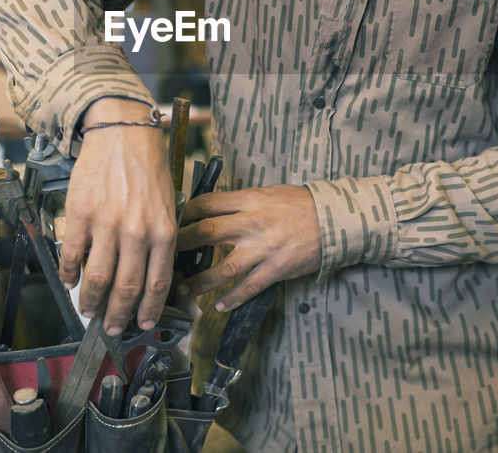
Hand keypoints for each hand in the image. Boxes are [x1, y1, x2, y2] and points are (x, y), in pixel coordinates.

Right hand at [58, 99, 174, 334]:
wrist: (123, 134)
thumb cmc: (148, 168)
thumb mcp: (168, 205)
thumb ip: (161, 240)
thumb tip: (150, 277)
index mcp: (164, 232)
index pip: (157, 284)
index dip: (148, 311)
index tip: (143, 324)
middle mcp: (137, 232)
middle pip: (126, 289)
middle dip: (118, 315)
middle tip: (112, 327)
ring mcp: (107, 224)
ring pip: (97, 278)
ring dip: (90, 301)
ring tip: (88, 310)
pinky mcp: (81, 214)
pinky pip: (72, 255)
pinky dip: (69, 274)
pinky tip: (70, 281)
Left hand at [175, 184, 320, 311]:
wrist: (335, 219)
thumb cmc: (301, 204)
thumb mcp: (268, 192)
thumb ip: (241, 202)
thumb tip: (213, 209)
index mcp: (250, 200)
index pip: (207, 204)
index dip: (185, 213)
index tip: (173, 222)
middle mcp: (252, 223)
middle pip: (206, 233)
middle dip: (181, 245)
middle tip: (163, 256)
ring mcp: (264, 248)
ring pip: (222, 269)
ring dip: (199, 282)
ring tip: (183, 290)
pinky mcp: (276, 269)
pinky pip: (249, 287)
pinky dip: (232, 298)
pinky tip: (219, 305)